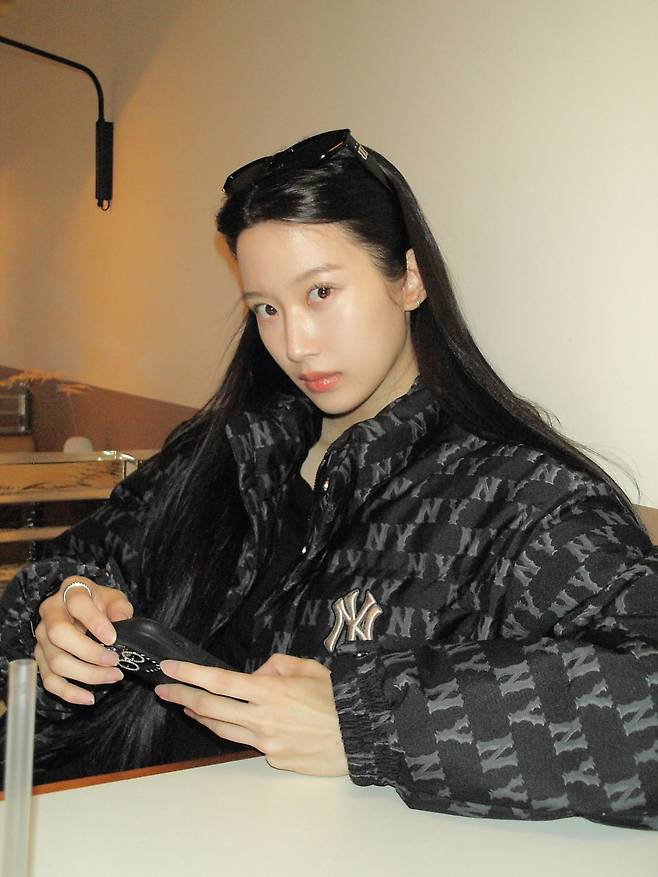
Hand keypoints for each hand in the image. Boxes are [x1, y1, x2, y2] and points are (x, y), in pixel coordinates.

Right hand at [34, 575, 133, 704]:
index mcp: (70, 591)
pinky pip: (49, 681)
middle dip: (89, 652)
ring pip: (56, 661)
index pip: (77, 602)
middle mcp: (50, 613)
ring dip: (86, 674)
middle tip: (114, 661)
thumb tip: (122, 622)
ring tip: (113, 676)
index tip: (112, 638)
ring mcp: (42, 637)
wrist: (82, 610)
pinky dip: (69, 693)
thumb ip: (119, 608)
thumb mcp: (114, 599)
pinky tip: (89, 697)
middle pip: (59, 634)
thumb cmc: (100, 604)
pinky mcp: (40, 659)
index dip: (94, 621)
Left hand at [155, 653, 347, 776]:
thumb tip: (259, 672)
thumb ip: (280, 665)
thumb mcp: (311, 669)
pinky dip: (241, 730)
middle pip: (210, 708)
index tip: (169, 670)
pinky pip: (250, 742)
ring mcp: (266, 742)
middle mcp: (262, 718)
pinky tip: (238, 723)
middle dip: (182, 697)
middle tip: (165, 690)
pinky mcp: (274, 758)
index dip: (190, 675)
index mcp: (270, 691)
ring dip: (202, 716)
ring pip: (223, 729)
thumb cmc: (339, 699)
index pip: (219, 682)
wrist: (361, 736)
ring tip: (190, 707)